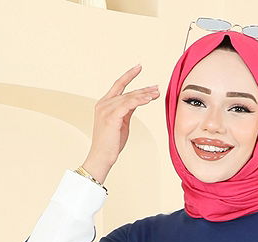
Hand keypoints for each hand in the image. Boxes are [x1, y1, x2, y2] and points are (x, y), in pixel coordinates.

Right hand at [84, 64, 160, 178]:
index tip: (139, 67)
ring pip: (129, 97)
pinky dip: (139, 101)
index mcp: (104, 104)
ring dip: (144, 95)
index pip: (118, 85)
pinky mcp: (111, 116)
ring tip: (156, 93)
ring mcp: (106, 109)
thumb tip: (136, 102)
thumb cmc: (110, 144)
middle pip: (127, 92)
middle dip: (143, 89)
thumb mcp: (121, 123)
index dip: (129, 75)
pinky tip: (148, 99)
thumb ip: (127, 111)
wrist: (101, 157)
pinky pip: (128, 104)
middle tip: (156, 88)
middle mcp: (104, 104)